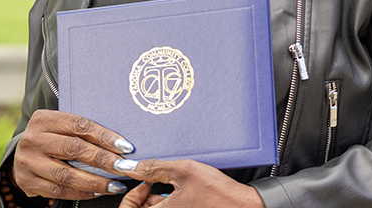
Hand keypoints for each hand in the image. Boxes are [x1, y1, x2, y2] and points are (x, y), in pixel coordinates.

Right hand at [12, 109, 134, 201]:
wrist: (21, 152)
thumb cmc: (52, 136)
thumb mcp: (61, 125)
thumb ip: (82, 129)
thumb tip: (118, 141)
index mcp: (45, 118)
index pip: (80, 126)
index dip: (104, 136)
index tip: (125, 147)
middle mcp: (34, 139)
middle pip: (74, 149)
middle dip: (103, 160)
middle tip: (123, 167)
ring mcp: (28, 162)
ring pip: (67, 174)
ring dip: (95, 181)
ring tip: (115, 185)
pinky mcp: (27, 182)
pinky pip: (58, 190)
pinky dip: (81, 192)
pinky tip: (97, 192)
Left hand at [116, 159, 264, 207]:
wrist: (241, 206)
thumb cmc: (216, 192)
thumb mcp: (183, 171)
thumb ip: (154, 168)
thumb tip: (130, 166)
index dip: (130, 197)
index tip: (142, 183)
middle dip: (144, 197)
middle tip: (155, 182)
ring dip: (156, 200)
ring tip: (171, 184)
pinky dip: (169, 203)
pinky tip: (181, 191)